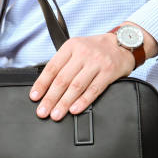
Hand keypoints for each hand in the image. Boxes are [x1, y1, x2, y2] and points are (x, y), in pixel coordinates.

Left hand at [29, 23, 157, 120]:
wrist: (123, 43)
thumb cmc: (95, 50)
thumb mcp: (77, 49)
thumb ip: (63, 64)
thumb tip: (46, 87)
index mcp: (71, 46)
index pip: (52, 67)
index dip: (42, 84)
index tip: (34, 97)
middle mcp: (83, 53)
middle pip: (63, 79)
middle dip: (50, 98)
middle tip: (43, 112)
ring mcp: (97, 62)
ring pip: (76, 86)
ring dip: (64, 103)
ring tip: (56, 114)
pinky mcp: (109, 72)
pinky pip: (94, 89)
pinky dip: (83, 101)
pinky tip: (74, 110)